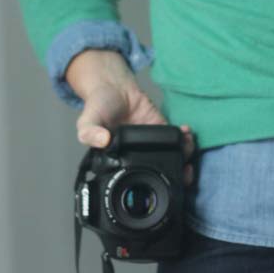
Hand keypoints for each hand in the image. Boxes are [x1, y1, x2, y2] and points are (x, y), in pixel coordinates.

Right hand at [67, 49, 194, 180]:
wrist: (113, 87)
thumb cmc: (99, 107)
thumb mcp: (86, 121)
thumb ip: (89, 132)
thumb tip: (101, 141)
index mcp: (121, 161)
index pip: (138, 179)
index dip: (153, 185)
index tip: (164, 184)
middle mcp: (139, 156)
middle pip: (161, 173)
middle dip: (177, 176)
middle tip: (185, 172)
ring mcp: (152, 144)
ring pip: (173, 157)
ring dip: (185, 155)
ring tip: (187, 147)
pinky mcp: (161, 128)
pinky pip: (177, 137)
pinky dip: (186, 137)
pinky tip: (185, 131)